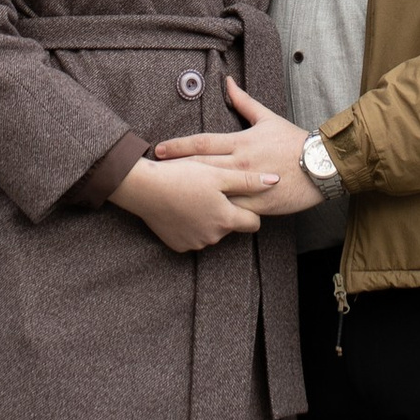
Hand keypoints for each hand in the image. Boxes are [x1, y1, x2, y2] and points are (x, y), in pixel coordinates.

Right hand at [112, 156, 268, 253]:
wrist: (143, 188)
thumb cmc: (182, 176)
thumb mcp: (218, 174)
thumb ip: (248, 181)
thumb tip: (276, 181)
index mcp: (226, 219)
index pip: (253, 223)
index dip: (249, 207)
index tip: (239, 195)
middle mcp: (213, 237)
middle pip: (230, 226)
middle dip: (226, 211)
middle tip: (212, 190)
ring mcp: (194, 243)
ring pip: (212, 231)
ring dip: (208, 218)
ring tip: (194, 196)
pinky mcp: (178, 245)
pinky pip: (193, 236)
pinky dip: (191, 225)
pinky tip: (182, 207)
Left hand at [154, 84, 322, 217]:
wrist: (322, 165)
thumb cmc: (294, 141)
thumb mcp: (268, 118)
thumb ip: (244, 102)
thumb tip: (227, 82)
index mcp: (241, 142)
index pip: (202, 143)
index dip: (178, 146)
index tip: (159, 149)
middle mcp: (241, 164)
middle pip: (201, 167)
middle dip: (175, 169)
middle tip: (153, 173)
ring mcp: (248, 186)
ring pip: (213, 191)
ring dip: (191, 192)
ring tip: (170, 196)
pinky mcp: (258, 205)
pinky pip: (232, 211)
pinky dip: (216, 213)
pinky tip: (199, 218)